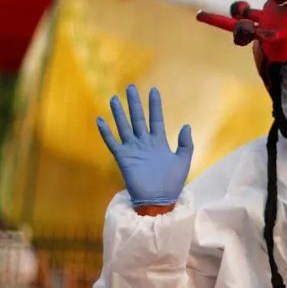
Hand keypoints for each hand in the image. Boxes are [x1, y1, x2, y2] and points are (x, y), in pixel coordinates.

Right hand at [96, 85, 193, 207]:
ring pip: (124, 127)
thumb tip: (186, 125)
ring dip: (119, 113)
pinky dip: (106, 132)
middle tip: (131, 87)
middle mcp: (145, 143)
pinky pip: (113, 143)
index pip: (156, 119)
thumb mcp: (183, 161)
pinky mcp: (123, 158)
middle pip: (138, 118)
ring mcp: (133, 150)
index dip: (155, 105)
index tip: (154, 90)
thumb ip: (186, 143)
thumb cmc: (173, 183)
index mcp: (159, 143)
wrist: (159, 200)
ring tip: (115, 98)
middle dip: (135, 103)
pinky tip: (100, 120)